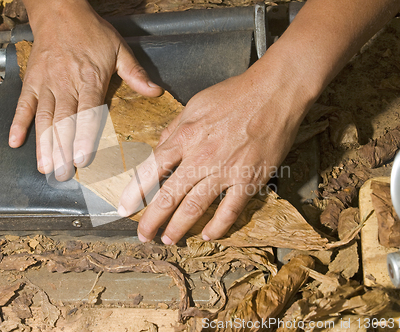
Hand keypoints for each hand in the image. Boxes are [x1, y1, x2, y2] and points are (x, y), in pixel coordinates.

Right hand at [8, 0, 162, 180]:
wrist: (60, 10)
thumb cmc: (90, 31)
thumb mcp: (119, 48)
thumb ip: (135, 74)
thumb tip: (155, 92)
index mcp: (90, 79)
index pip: (88, 113)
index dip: (84, 137)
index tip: (82, 158)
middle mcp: (66, 84)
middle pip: (64, 122)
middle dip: (62, 150)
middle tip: (63, 174)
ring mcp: (46, 83)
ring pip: (44, 118)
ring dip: (43, 144)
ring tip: (44, 167)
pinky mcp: (32, 81)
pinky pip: (23, 104)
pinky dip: (18, 123)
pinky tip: (15, 141)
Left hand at [118, 55, 313, 243]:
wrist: (274, 92)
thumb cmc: (234, 94)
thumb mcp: (195, 104)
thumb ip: (175, 129)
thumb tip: (160, 147)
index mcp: (185, 137)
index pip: (151, 170)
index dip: (135, 192)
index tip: (125, 208)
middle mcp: (201, 157)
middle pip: (169, 196)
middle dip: (152, 220)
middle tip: (143, 235)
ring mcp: (225, 170)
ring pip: (195, 207)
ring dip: (179, 227)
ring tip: (168, 240)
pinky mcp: (249, 179)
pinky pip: (230, 210)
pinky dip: (218, 226)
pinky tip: (207, 235)